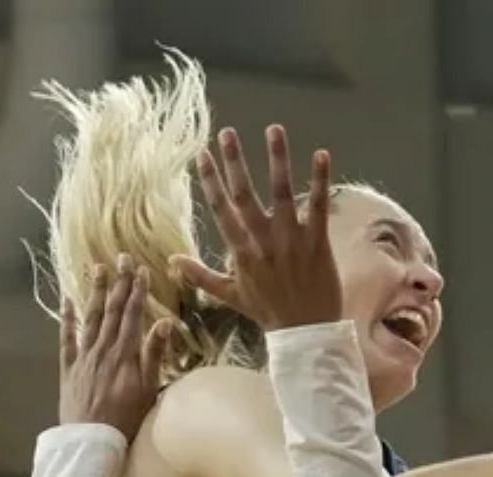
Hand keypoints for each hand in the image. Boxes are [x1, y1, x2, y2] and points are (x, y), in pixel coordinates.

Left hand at [58, 255, 175, 438]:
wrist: (92, 440)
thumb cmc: (127, 418)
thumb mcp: (149, 388)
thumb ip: (154, 354)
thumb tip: (164, 322)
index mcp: (125, 353)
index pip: (132, 315)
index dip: (137, 291)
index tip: (141, 269)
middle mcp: (103, 349)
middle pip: (111, 311)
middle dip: (118, 283)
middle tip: (121, 258)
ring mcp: (84, 357)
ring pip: (90, 318)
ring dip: (95, 292)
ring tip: (97, 269)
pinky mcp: (70, 368)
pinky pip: (67, 338)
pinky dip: (67, 318)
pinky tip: (67, 300)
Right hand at [172, 125, 340, 330]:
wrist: (307, 331)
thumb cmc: (268, 312)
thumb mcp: (229, 295)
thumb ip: (200, 275)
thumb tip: (171, 261)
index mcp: (240, 251)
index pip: (221, 209)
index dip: (210, 181)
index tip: (201, 154)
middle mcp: (263, 241)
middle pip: (245, 194)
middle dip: (234, 162)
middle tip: (227, 132)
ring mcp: (291, 240)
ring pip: (281, 193)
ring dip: (277, 159)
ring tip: (273, 129)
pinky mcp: (318, 242)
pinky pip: (318, 206)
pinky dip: (319, 180)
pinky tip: (320, 154)